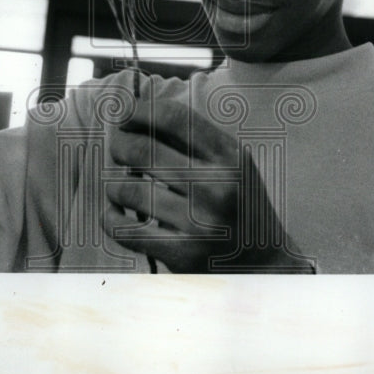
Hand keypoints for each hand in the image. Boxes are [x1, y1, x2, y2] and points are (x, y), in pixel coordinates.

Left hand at [102, 97, 314, 272]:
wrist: (264, 262)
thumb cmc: (240, 204)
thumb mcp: (233, 164)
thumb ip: (195, 140)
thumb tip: (141, 114)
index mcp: (230, 158)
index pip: (175, 119)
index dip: (140, 111)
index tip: (125, 113)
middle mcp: (217, 187)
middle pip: (144, 150)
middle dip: (119, 144)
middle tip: (116, 146)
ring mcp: (200, 223)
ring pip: (129, 190)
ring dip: (114, 184)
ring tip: (118, 184)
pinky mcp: (183, 254)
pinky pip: (126, 230)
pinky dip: (109, 217)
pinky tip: (112, 211)